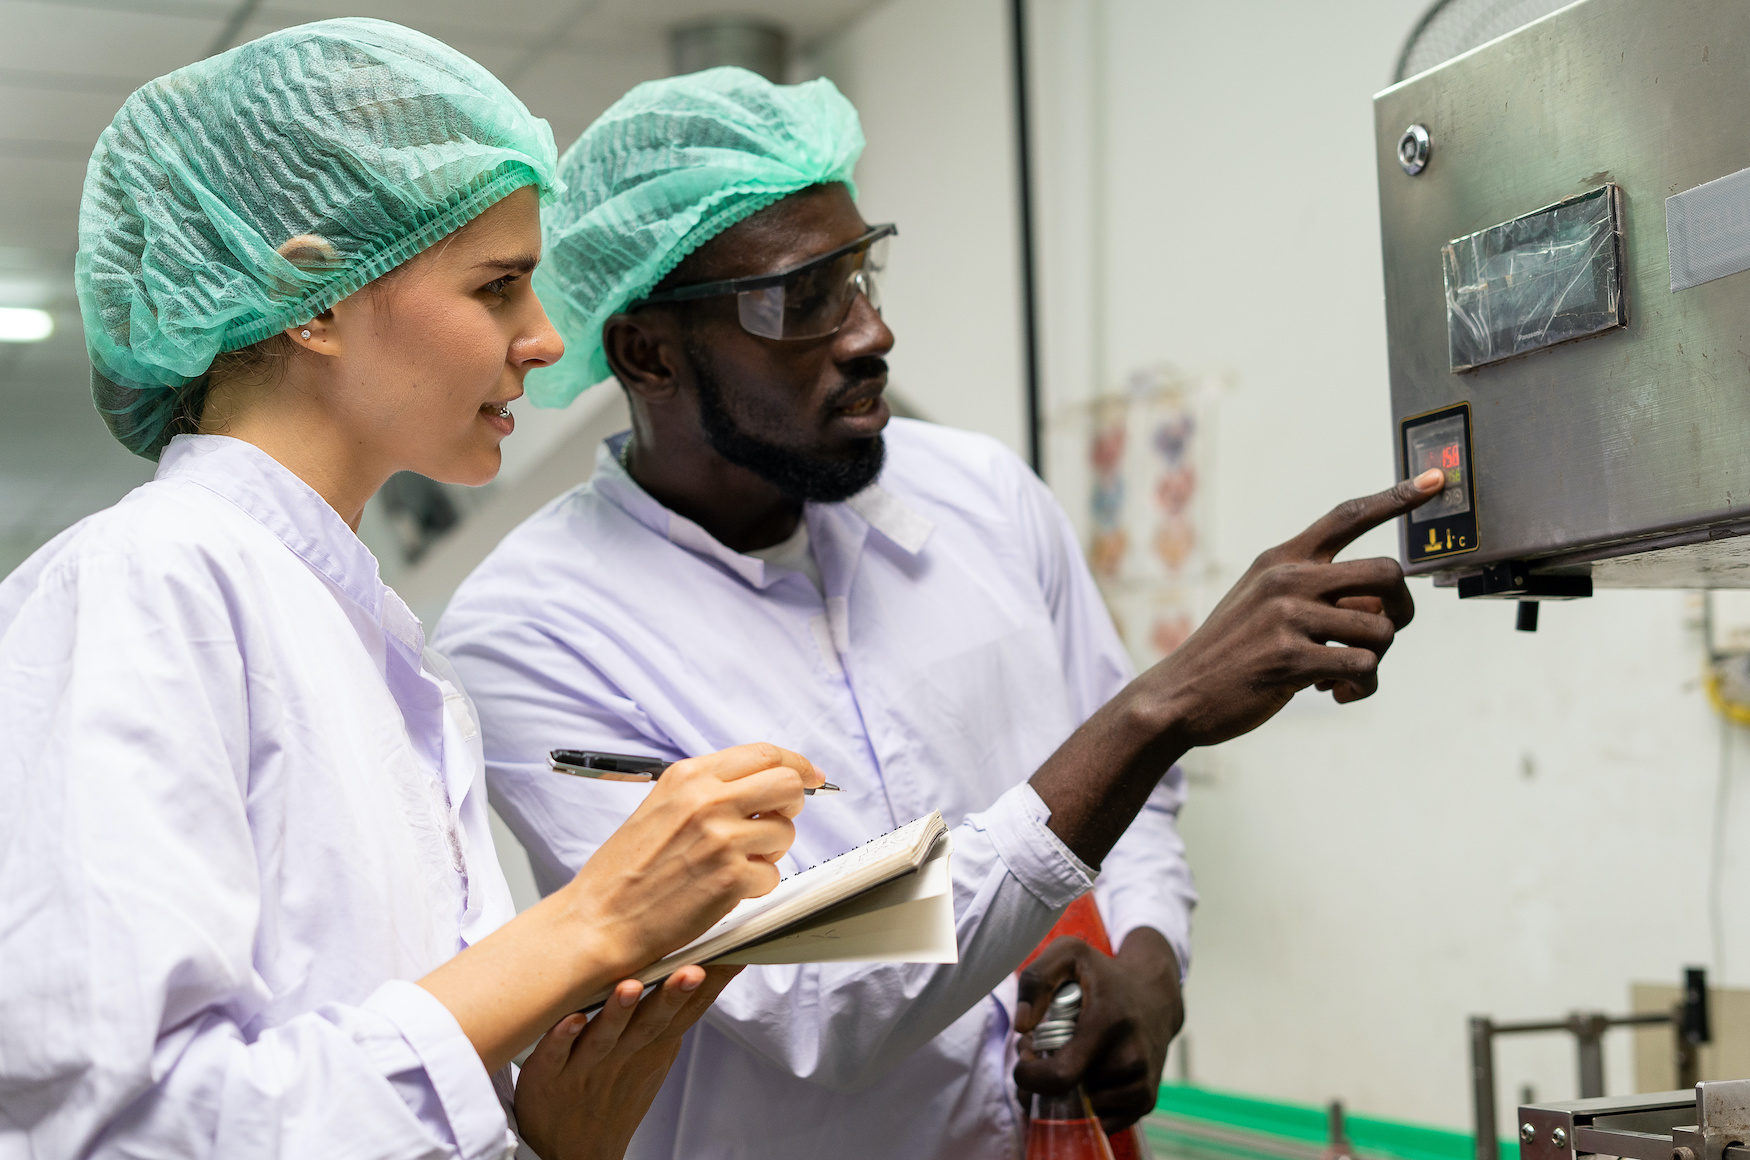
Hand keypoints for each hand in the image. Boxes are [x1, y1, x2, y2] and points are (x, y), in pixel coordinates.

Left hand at [516, 965, 740, 1159]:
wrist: (575, 1151)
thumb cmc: (614, 1092)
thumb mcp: (655, 1054)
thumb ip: (676, 1014)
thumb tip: (710, 969)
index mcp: (652, 1046)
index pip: (685, 1012)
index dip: (708, 985)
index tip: (731, 953)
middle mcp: (623, 1054)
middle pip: (651, 1023)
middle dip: (672, 997)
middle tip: (692, 971)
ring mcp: (586, 1066)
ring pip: (604, 1036)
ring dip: (618, 1012)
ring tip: (631, 987)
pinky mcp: (547, 1075)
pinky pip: (554, 1055)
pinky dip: (561, 1038)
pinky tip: (570, 1020)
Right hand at [564, 743, 824, 974]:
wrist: (600, 918)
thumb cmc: (626, 870)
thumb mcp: (662, 806)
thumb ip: (709, 789)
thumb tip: (762, 782)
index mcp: (689, 776)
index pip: (763, 754)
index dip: (796, 765)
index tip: (812, 776)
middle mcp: (707, 800)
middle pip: (788, 785)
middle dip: (792, 805)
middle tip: (776, 822)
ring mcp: (721, 838)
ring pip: (786, 833)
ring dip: (769, 852)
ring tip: (733, 864)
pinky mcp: (730, 878)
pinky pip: (772, 876)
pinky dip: (756, 887)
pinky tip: (724, 890)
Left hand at [1012, 930, 1182, 1134]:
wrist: (1156, 996)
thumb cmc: (1104, 975)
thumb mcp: (1069, 953)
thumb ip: (1037, 979)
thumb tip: (1023, 1026)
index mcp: (1108, 1023)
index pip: (1062, 1075)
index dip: (1031, 1077)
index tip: (1025, 1057)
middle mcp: (1130, 1058)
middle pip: (1069, 1095)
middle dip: (1044, 1081)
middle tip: (1043, 1053)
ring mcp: (1141, 1083)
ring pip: (1085, 1110)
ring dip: (1067, 1094)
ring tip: (1068, 1059)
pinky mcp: (1146, 1100)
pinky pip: (1105, 1121)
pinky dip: (1088, 1106)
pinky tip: (1086, 1077)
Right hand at [1137, 469, 1444, 749]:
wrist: (1179, 694)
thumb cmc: (1232, 651)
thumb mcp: (1263, 603)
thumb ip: (1317, 593)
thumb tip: (1380, 609)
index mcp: (1282, 559)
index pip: (1348, 517)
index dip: (1396, 498)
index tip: (1436, 480)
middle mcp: (1288, 579)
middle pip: (1387, 573)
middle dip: (1403, 608)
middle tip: (1385, 631)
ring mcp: (1288, 617)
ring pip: (1381, 629)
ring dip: (1375, 660)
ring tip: (1342, 675)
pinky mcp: (1290, 659)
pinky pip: (1363, 667)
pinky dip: (1358, 687)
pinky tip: (1331, 692)